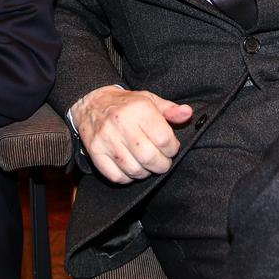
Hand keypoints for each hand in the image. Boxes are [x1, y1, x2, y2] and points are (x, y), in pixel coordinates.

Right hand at [70, 86, 193, 183]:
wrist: (91, 103)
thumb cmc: (125, 104)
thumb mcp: (149, 100)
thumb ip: (170, 109)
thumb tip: (187, 113)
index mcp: (139, 109)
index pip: (164, 139)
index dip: (173, 149)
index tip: (171, 148)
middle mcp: (121, 123)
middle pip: (150, 157)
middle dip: (162, 165)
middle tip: (162, 161)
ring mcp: (106, 139)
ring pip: (134, 170)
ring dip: (145, 172)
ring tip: (147, 164)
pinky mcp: (95, 151)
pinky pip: (116, 176)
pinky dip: (127, 178)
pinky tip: (131, 168)